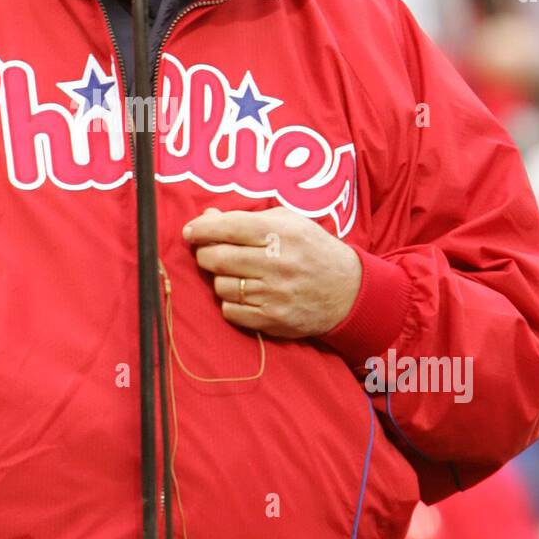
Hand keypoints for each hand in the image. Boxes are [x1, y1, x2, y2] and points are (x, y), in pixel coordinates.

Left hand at [182, 205, 362, 338]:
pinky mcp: (272, 320)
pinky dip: (230, 302)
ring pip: (220, 286)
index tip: (190, 231)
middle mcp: (276, 263)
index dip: (201, 229)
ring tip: (236, 274)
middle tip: (208, 252)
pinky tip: (245, 294)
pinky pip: (230, 311)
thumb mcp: (288, 222)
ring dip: (220, 279)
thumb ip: (246, 218)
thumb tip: (207, 218)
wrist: (348, 291)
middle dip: (205, 254)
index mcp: (280, 232)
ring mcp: (273, 294)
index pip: (226, 228)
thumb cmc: (312, 250)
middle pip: (216, 258)